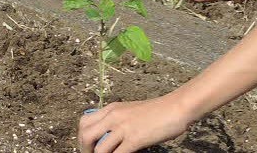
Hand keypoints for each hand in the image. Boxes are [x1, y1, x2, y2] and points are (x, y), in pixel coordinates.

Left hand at [78, 95, 192, 152]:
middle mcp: (113, 116)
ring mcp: (123, 128)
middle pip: (85, 134)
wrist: (175, 108)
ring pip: (98, 148)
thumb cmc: (157, 111)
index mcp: (111, 109)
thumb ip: (118, 120)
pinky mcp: (134, 139)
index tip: (88, 147)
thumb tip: (109, 135)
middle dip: (85, 148)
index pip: (84, 122)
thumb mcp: (130, 111)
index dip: (81, 137)